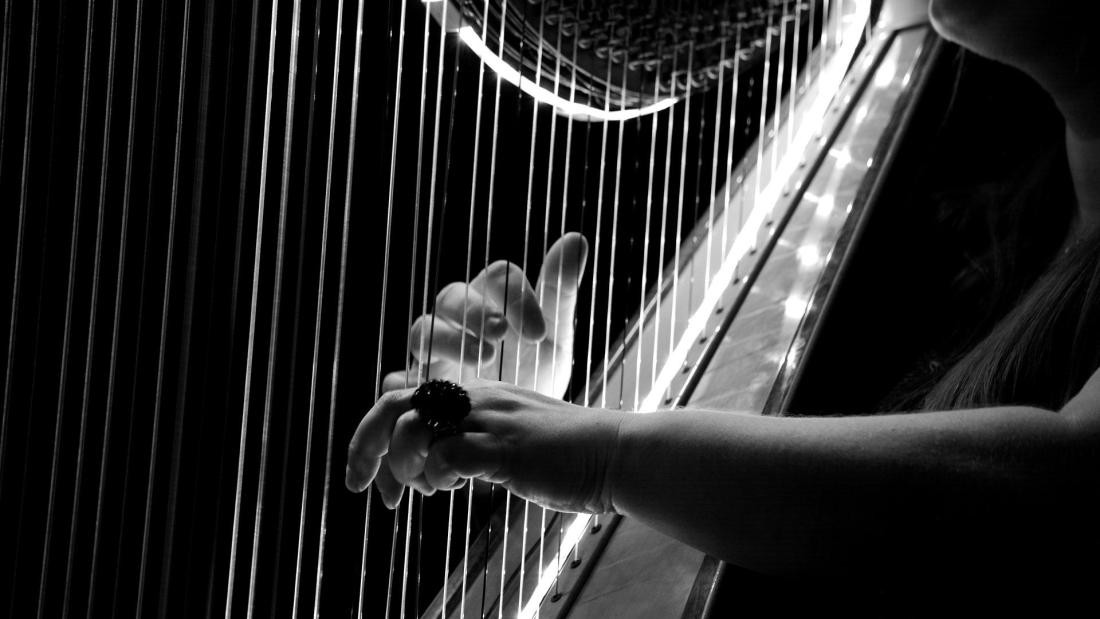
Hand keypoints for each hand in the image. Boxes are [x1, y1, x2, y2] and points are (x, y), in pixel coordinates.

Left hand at [345, 379, 623, 512]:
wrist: (617, 454)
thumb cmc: (569, 455)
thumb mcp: (510, 442)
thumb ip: (474, 444)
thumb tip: (440, 467)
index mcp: (475, 395)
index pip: (405, 397)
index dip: (379, 435)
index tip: (377, 478)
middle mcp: (476, 399)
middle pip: (394, 402)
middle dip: (365, 443)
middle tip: (359, 482)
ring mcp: (491, 420)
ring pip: (414, 426)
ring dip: (403, 464)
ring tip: (423, 488)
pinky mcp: (507, 447)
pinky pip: (448, 455)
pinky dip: (438, 476)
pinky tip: (454, 488)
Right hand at [382, 233, 587, 398]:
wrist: (519, 424)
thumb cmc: (532, 369)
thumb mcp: (554, 336)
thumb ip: (560, 291)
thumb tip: (576, 239)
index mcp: (491, 297)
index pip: (498, 278)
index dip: (516, 298)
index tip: (539, 332)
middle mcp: (457, 318)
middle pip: (452, 296)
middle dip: (475, 312)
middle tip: (499, 333)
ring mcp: (434, 350)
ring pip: (423, 330)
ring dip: (449, 340)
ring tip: (481, 359)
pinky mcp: (419, 383)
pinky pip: (399, 378)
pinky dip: (402, 382)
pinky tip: (413, 388)